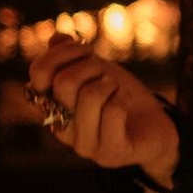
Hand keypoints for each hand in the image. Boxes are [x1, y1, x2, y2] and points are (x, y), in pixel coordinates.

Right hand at [26, 34, 179, 178]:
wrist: (154, 126)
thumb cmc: (121, 96)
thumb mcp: (96, 70)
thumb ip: (71, 57)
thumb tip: (58, 39)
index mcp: (51, 106)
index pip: (38, 73)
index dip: (63, 52)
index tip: (87, 50)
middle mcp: (61, 128)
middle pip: (65, 81)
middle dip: (92, 66)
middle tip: (105, 74)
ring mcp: (83, 145)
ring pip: (89, 95)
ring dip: (109, 83)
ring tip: (115, 92)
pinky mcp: (109, 154)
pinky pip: (113, 111)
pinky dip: (123, 100)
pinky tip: (124, 108)